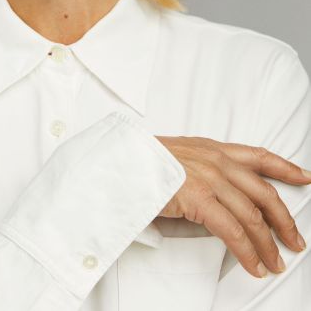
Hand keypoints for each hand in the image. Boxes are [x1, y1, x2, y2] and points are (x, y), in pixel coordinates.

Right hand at [155, 136, 310, 277]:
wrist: (121, 160)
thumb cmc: (143, 160)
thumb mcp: (179, 155)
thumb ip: (201, 168)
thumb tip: (218, 192)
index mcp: (213, 148)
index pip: (259, 156)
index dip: (286, 168)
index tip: (305, 178)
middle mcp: (216, 160)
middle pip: (264, 192)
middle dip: (284, 221)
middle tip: (294, 240)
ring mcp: (209, 178)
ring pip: (252, 216)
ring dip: (268, 245)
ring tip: (274, 263)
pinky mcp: (198, 198)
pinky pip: (233, 232)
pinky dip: (247, 252)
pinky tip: (253, 265)